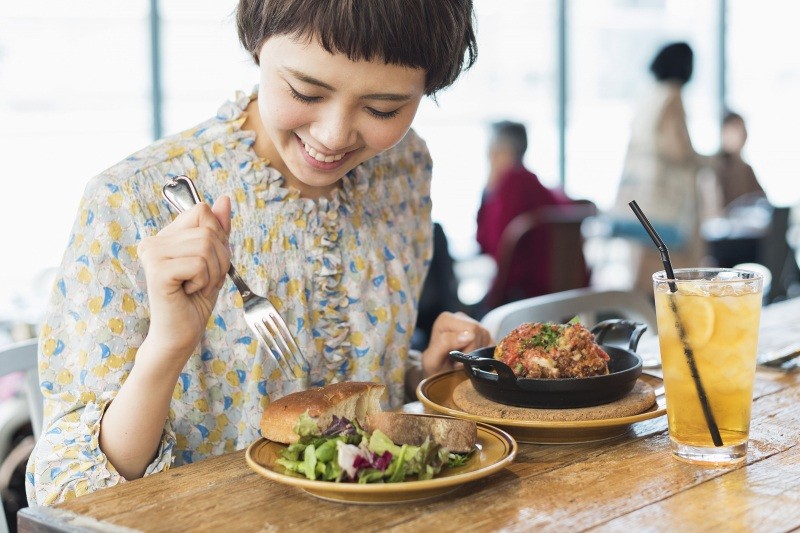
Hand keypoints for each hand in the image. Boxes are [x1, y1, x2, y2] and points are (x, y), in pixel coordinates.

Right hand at [136, 197, 231, 374]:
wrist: (182, 334)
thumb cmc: (196, 300)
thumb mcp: (215, 259)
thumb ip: (218, 229)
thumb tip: (224, 199)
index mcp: (165, 235)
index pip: (202, 211)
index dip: (218, 237)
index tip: (208, 263)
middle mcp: (154, 241)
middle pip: (208, 229)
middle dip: (219, 259)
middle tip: (203, 280)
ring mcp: (152, 254)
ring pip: (206, 245)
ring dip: (212, 272)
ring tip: (196, 287)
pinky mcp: (157, 271)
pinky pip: (199, 263)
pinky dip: (204, 281)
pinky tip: (188, 292)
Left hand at [422, 311, 492, 376]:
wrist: (438, 375)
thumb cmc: (434, 368)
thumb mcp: (432, 360)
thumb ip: (445, 343)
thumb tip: (468, 335)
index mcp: (446, 319)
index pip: (472, 329)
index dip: (468, 349)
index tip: (457, 361)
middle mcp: (460, 317)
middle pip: (480, 332)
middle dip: (473, 352)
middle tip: (461, 362)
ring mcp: (472, 324)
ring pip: (487, 337)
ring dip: (478, 354)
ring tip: (465, 361)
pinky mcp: (482, 333)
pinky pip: (492, 343)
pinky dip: (484, 355)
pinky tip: (473, 359)